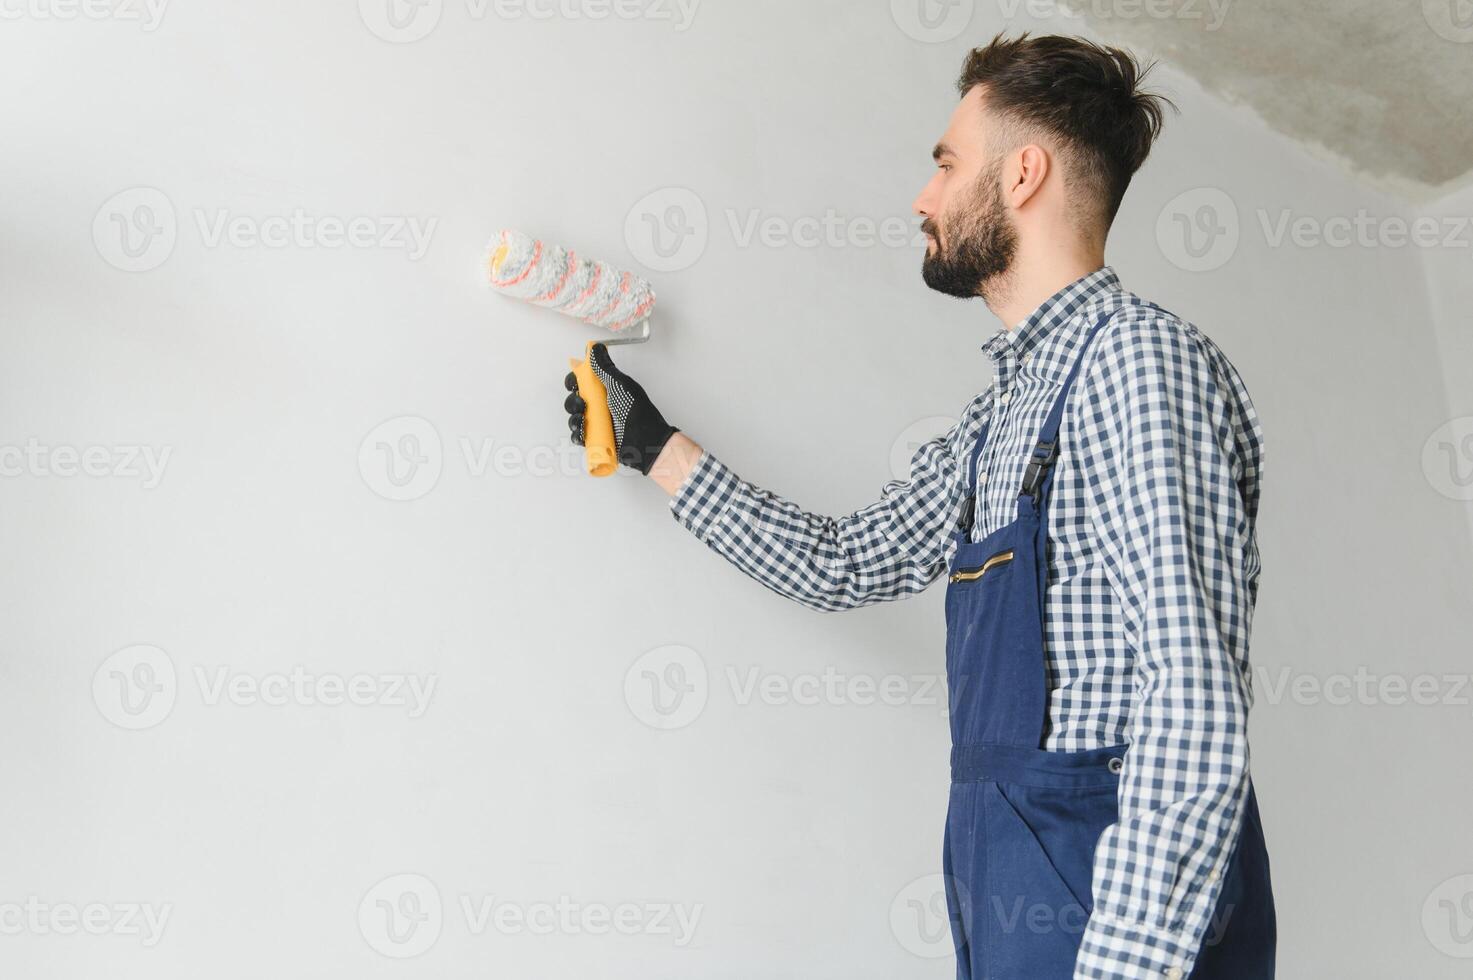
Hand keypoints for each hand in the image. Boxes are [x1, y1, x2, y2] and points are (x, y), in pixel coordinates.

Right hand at [563, 343, 678, 474]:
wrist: (646, 438)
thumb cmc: (637, 411)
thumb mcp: (620, 384)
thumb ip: (604, 367)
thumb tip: (595, 348)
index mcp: (604, 389)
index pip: (580, 381)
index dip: (574, 380)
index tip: (575, 383)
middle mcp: (598, 405)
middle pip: (573, 399)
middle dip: (573, 401)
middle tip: (583, 404)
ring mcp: (596, 423)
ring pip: (573, 418)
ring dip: (574, 418)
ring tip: (584, 419)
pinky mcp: (595, 439)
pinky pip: (578, 437)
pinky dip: (577, 435)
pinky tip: (583, 432)